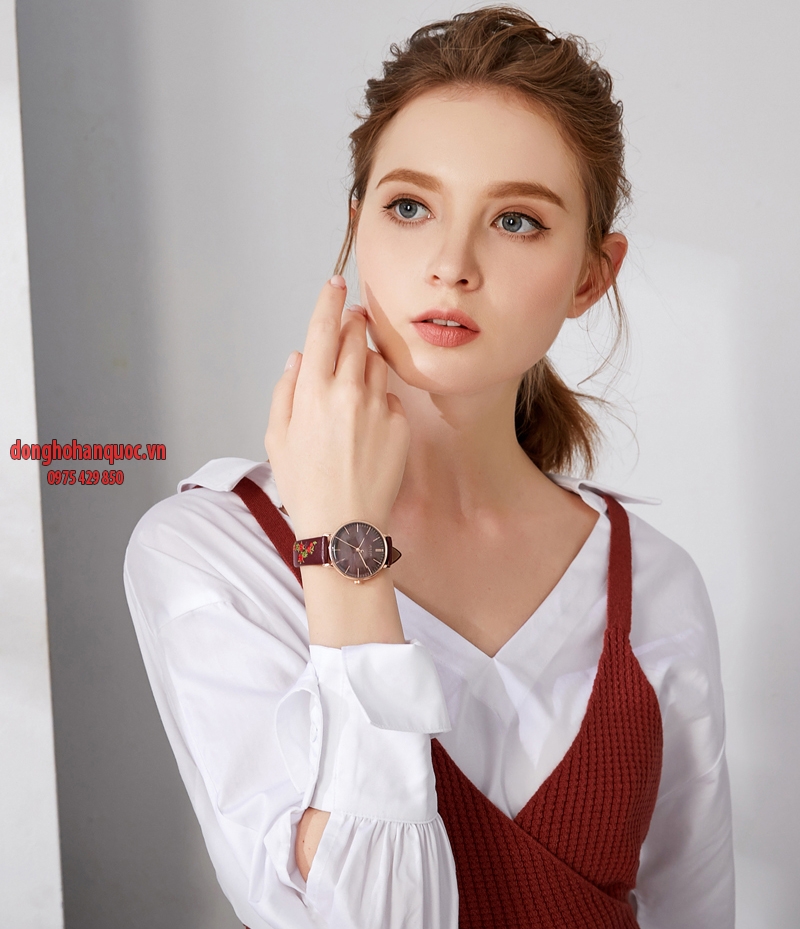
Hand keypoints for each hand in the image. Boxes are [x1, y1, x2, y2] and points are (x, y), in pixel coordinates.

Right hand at [265, 276, 409, 537]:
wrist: (345, 526)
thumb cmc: (306, 486)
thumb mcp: (277, 438)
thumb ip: (286, 390)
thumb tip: (300, 358)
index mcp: (312, 392)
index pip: (324, 329)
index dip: (329, 300)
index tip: (336, 282)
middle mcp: (348, 392)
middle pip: (357, 337)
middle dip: (354, 324)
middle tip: (353, 324)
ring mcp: (378, 407)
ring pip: (378, 364)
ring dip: (367, 364)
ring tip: (353, 395)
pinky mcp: (400, 424)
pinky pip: (391, 398)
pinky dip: (380, 401)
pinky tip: (368, 428)